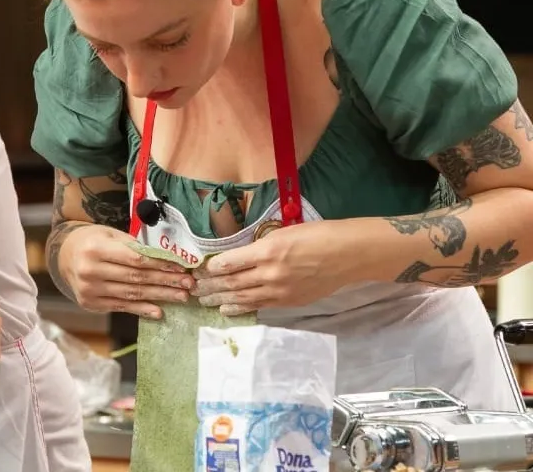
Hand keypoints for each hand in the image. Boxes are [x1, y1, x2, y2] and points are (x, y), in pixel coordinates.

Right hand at [61, 224, 194, 317]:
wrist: (64, 255)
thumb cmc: (93, 241)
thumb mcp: (110, 235)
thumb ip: (134, 246)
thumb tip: (167, 259)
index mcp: (96, 249)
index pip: (135, 259)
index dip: (160, 265)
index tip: (181, 268)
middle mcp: (90, 270)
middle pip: (136, 278)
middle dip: (165, 282)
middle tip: (188, 285)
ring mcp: (89, 290)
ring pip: (132, 294)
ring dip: (159, 297)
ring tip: (180, 297)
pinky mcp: (90, 303)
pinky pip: (121, 306)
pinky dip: (142, 309)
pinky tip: (159, 311)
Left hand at [192, 221, 354, 315]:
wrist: (348, 255)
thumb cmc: (318, 235)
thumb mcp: (283, 233)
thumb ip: (260, 246)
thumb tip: (240, 257)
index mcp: (268, 250)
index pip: (230, 262)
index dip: (212, 268)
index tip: (199, 270)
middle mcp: (270, 273)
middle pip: (232, 282)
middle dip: (210, 286)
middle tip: (194, 289)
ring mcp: (280, 291)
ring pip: (242, 296)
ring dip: (220, 299)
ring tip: (203, 301)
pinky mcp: (289, 302)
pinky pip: (259, 306)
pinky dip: (240, 307)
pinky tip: (226, 309)